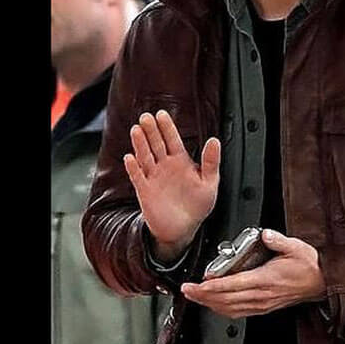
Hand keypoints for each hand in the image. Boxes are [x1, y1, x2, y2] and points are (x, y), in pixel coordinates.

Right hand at [123, 110, 220, 259]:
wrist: (183, 229)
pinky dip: (134, 168)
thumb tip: (214, 141)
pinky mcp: (145, 191)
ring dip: (140, 144)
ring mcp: (154, 178)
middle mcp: (165, 167)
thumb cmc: (197, 206)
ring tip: (137, 130)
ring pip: (145, 156)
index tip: (161, 114)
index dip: (167, 127)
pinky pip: (138, 177)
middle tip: (146, 117)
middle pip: (156, 144)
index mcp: (181, 162)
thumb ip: (211, 162)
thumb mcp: (210, 183)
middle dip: (151, 130)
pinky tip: (130, 158)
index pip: (173, 140)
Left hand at [181, 229, 326, 316]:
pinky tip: (215, 304)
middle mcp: (261, 295)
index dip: (211, 287)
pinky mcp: (263, 307)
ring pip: (229, 308)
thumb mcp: (296, 247)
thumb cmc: (308, 266)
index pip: (232, 286)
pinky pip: (238, 312)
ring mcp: (261, 303)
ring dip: (210, 304)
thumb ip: (278, 240)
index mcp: (266, 279)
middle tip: (186, 291)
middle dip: (203, 296)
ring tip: (196, 297)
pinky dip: (222, 309)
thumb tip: (265, 234)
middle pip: (225, 300)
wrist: (321, 282)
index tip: (196, 284)